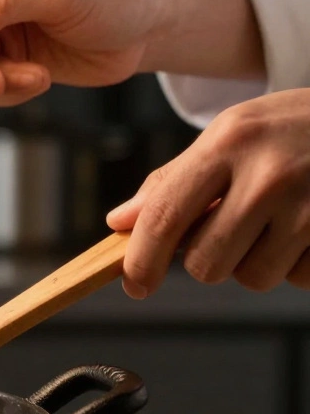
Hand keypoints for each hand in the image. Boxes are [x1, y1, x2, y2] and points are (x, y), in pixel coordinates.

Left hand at [107, 89, 309, 297]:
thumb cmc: (292, 129)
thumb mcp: (232, 133)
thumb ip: (175, 179)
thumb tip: (121, 221)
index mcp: (229, 143)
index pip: (166, 216)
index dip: (142, 260)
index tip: (135, 284)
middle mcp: (268, 175)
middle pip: (206, 262)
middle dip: (209, 259)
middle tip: (231, 229)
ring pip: (253, 277)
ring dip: (256, 262)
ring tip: (276, 222)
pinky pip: (299, 279)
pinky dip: (298, 264)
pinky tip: (308, 228)